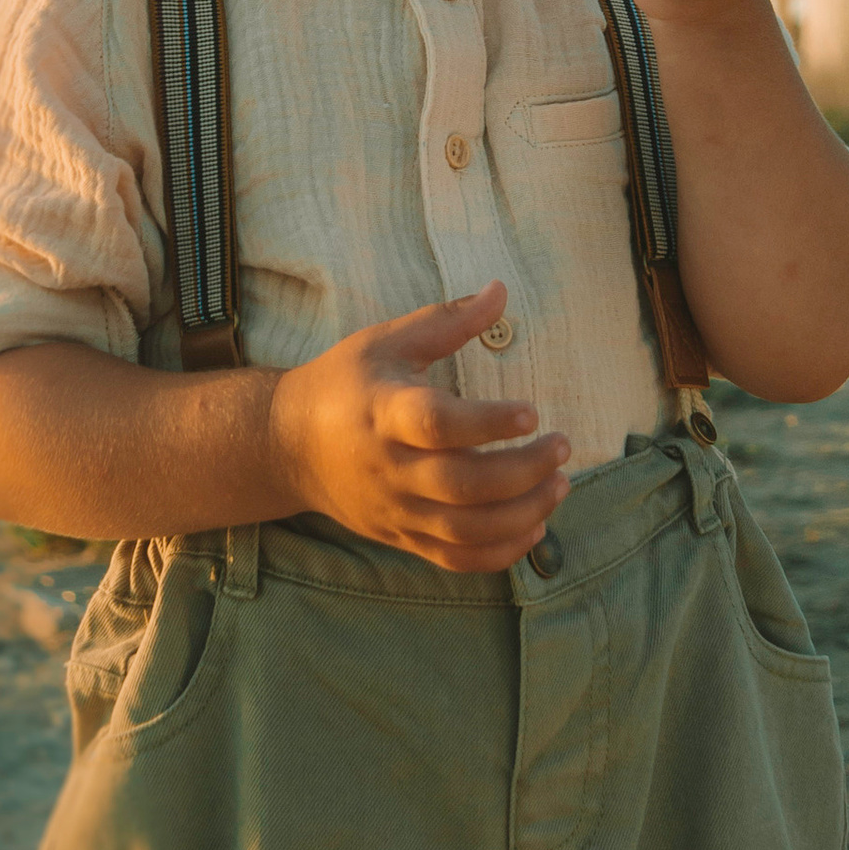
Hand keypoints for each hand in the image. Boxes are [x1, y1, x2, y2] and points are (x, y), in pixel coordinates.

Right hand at [266, 282, 569, 571]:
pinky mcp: (401, 536)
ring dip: (523, 513)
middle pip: (462, 485)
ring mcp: (396, 509)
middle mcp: (390, 468)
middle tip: (562, 447)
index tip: (532, 412)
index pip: (437, 424)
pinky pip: (456, 559)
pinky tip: (534, 526)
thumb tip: (501, 290)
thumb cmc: (344, 383)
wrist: (286, 445)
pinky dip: (501, 552)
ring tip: (560, 485)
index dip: (487, 423)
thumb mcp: (387, 342)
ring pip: (466, 529)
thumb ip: (447, 321)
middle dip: (523, 472)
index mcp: (385, 411)